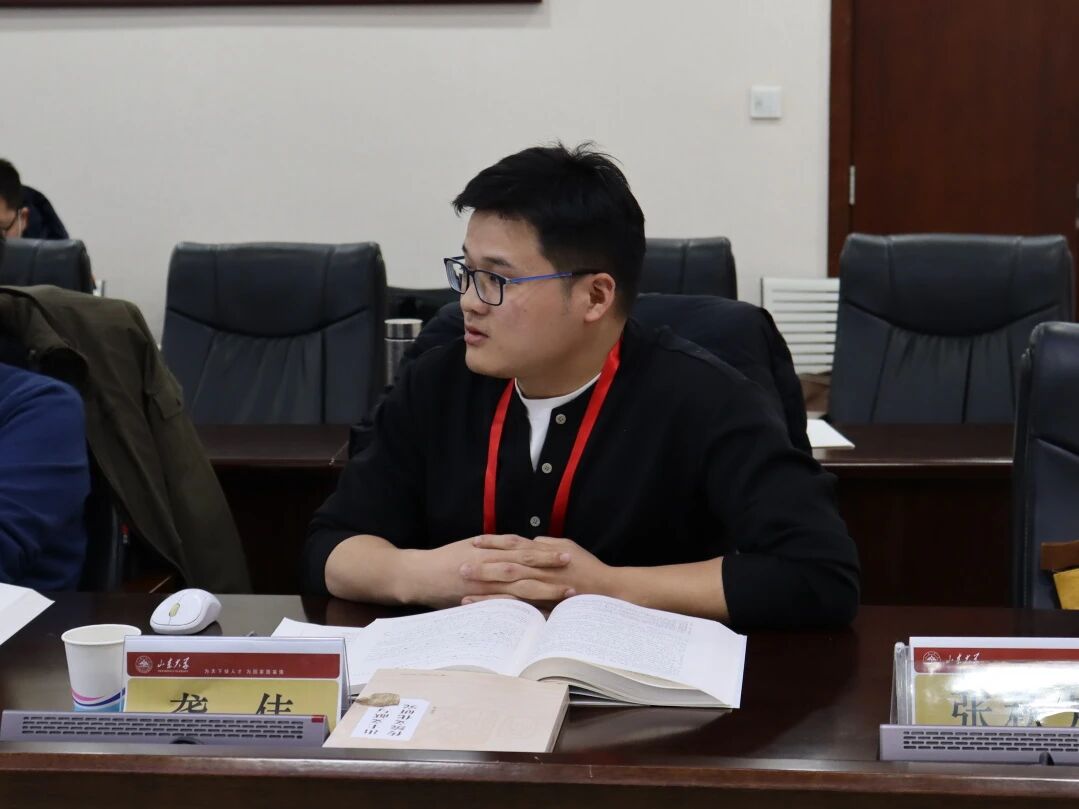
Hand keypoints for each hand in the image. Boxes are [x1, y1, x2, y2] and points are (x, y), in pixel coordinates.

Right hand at [403, 535, 570, 608]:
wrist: (419, 575)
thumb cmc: (445, 558)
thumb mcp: (472, 544)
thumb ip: (497, 545)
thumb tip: (520, 544)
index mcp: (491, 552)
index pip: (524, 552)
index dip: (546, 554)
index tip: (567, 555)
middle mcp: (490, 568)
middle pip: (527, 571)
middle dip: (551, 575)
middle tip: (576, 579)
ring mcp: (485, 587)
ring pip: (519, 590)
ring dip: (544, 593)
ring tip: (565, 596)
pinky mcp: (478, 602)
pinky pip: (504, 607)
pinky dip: (522, 611)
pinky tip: (539, 616)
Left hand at [461, 535, 614, 606]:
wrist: (608, 591)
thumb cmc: (589, 567)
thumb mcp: (568, 546)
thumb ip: (547, 543)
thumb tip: (531, 540)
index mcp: (543, 553)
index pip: (513, 545)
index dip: (493, 543)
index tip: (474, 542)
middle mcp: (540, 570)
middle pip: (505, 566)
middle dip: (482, 567)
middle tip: (460, 566)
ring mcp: (542, 590)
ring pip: (509, 589)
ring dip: (486, 591)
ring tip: (464, 592)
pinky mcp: (545, 608)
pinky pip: (519, 610)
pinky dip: (502, 610)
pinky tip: (486, 614)